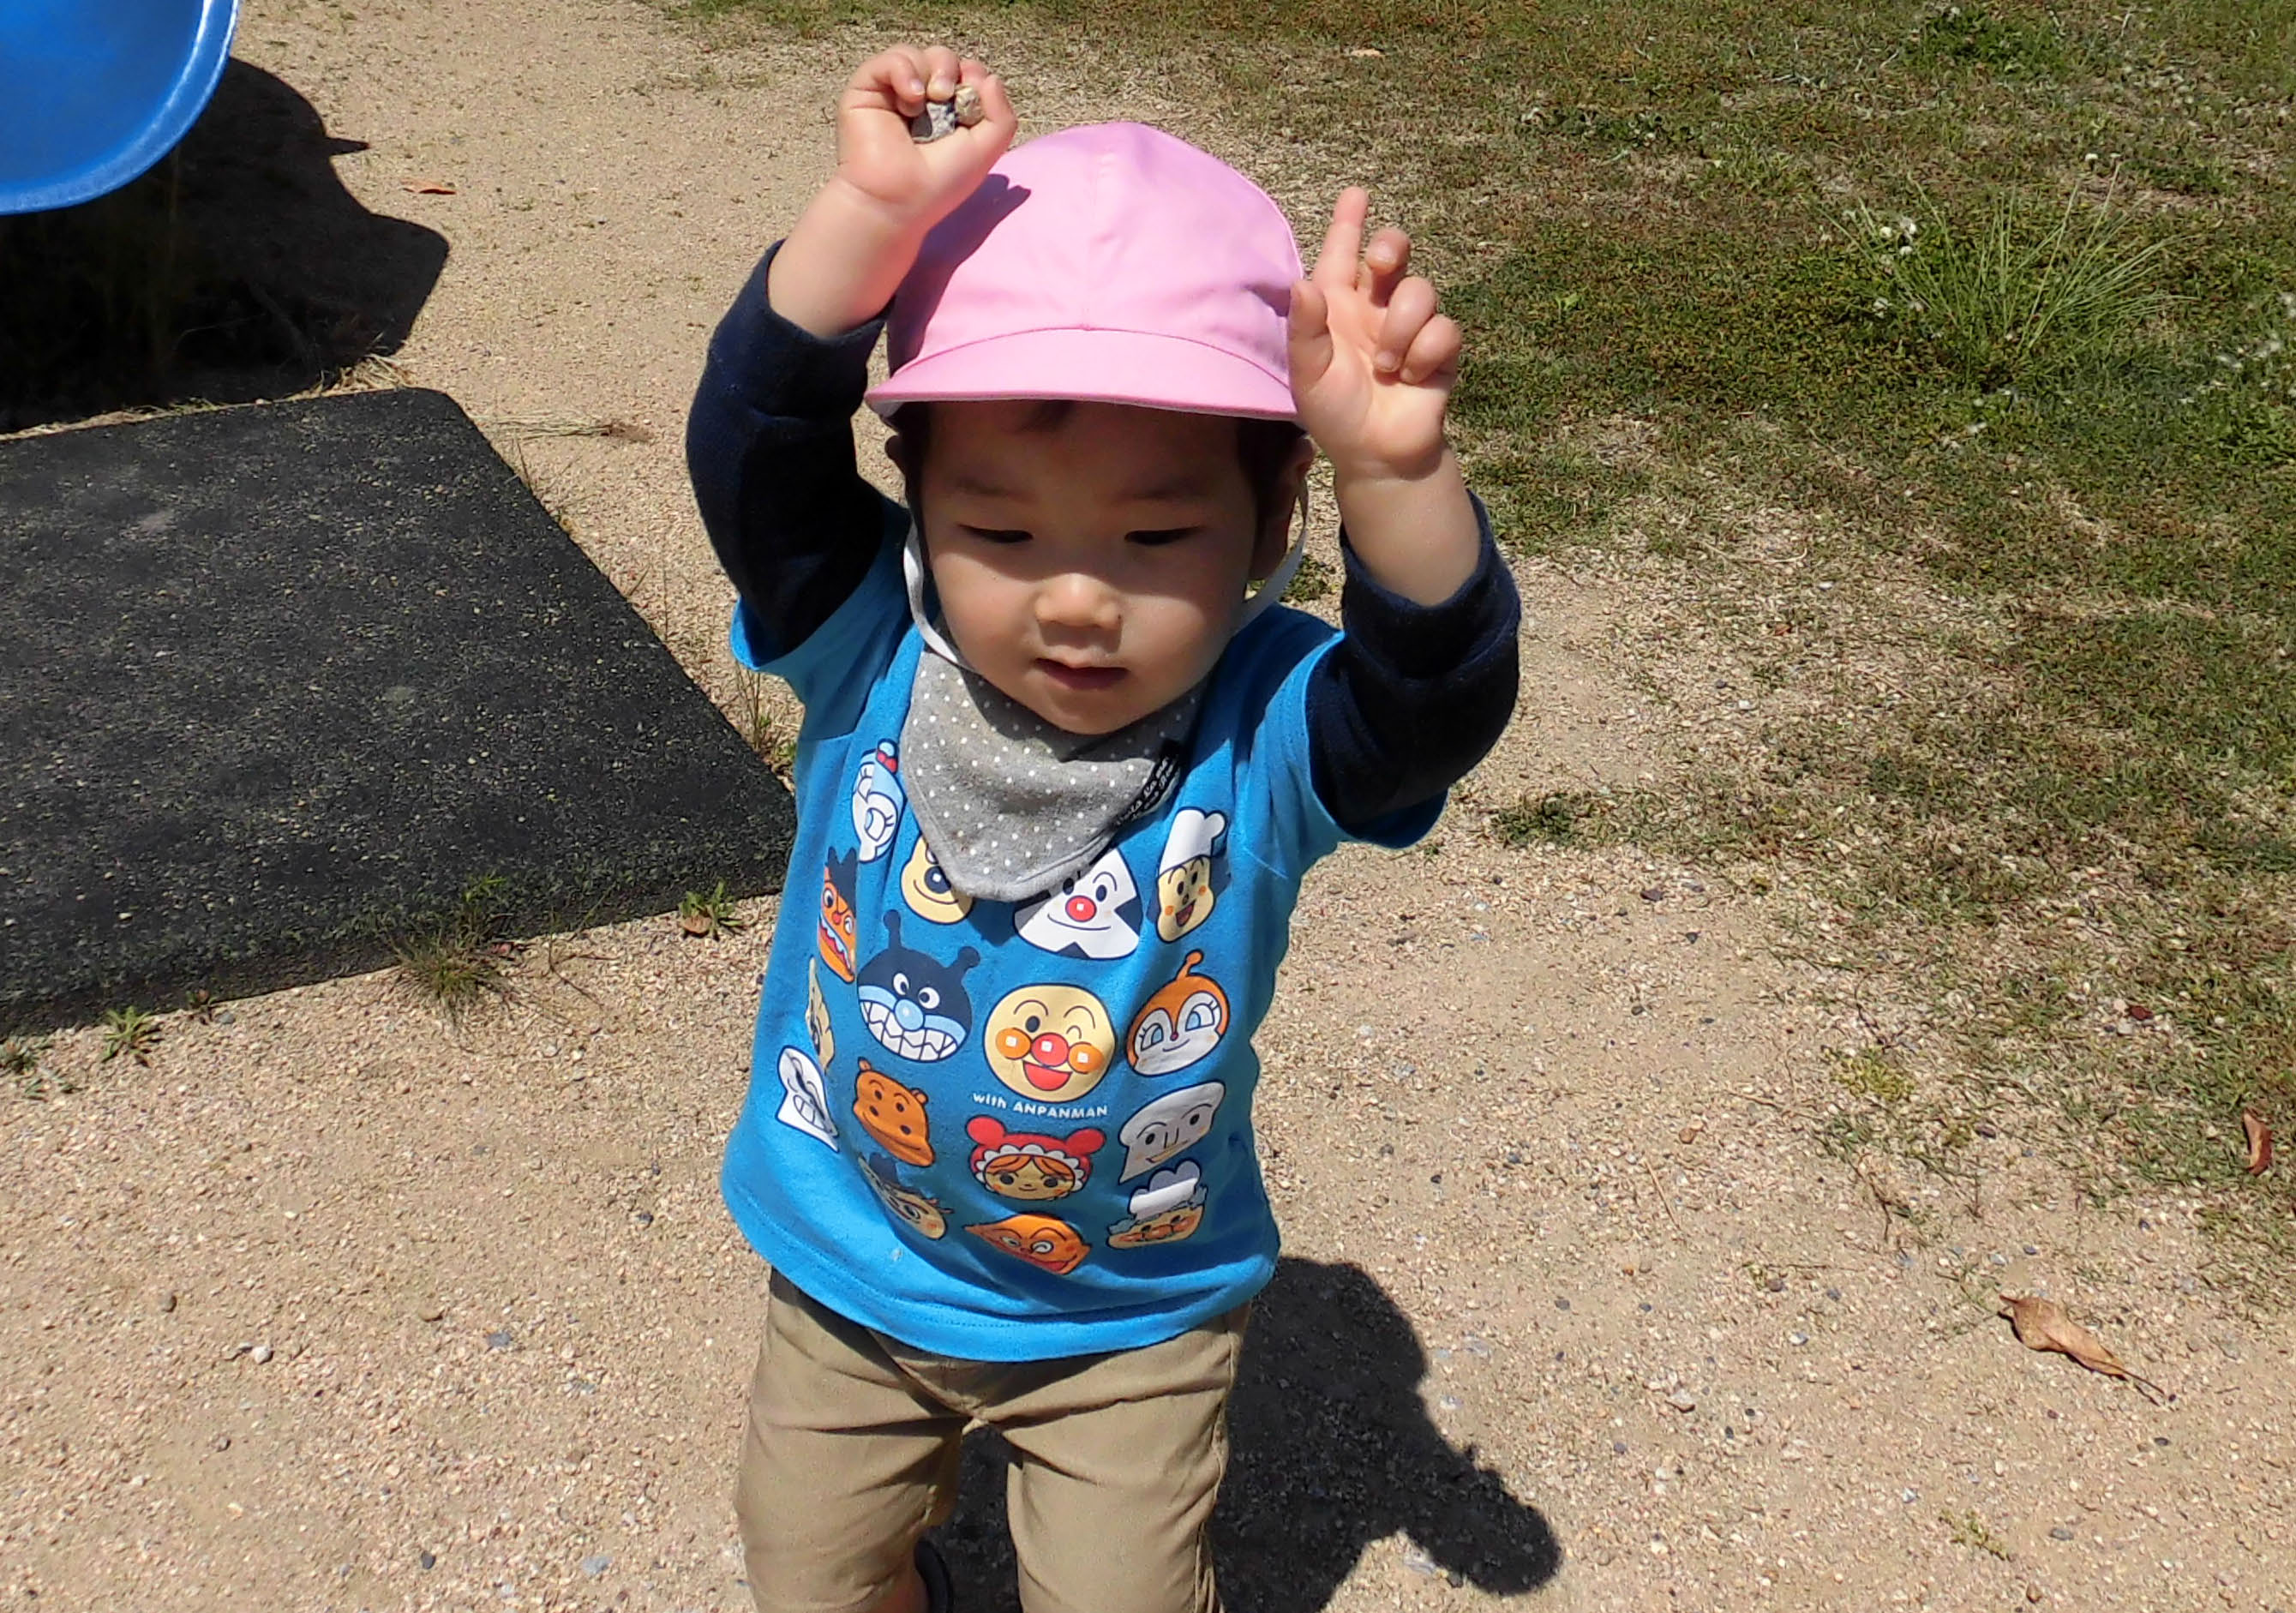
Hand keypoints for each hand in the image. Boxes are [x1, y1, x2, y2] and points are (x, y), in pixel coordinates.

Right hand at [768, 47, 1015, 336]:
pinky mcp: (867, 89)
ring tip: (926, 100)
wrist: (896, 199)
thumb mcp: (986, 150)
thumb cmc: (939, 183)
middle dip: (951, 69)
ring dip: (929, 71)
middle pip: (943, 58)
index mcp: (949, 113)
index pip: (965, 73)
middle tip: (946, 96)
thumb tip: (989, 77)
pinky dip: (903, 70)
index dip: (973, 76)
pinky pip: (889, 59)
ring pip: (917, 54)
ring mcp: (893, 93)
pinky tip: (909, 98)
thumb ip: (1002, 114)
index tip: (972, 98)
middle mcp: (921, 101)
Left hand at [1287, 189, 1461, 483]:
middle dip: (1391, 247)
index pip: (1342, 255)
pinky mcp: (1440, 349)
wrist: (1378, 455)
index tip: (1356, 194)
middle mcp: (1375, 309)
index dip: (1349, 224)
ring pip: (1420, 290)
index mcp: (1338, 308)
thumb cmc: (1336, 413)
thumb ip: (1305, 330)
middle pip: (1393, 253)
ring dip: (1402, 326)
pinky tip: (1411, 377)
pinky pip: (1443, 328)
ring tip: (1387, 366)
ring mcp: (1410, 327)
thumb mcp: (1309, 375)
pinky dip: (1425, 352)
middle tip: (1382, 264)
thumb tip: (1302, 282)